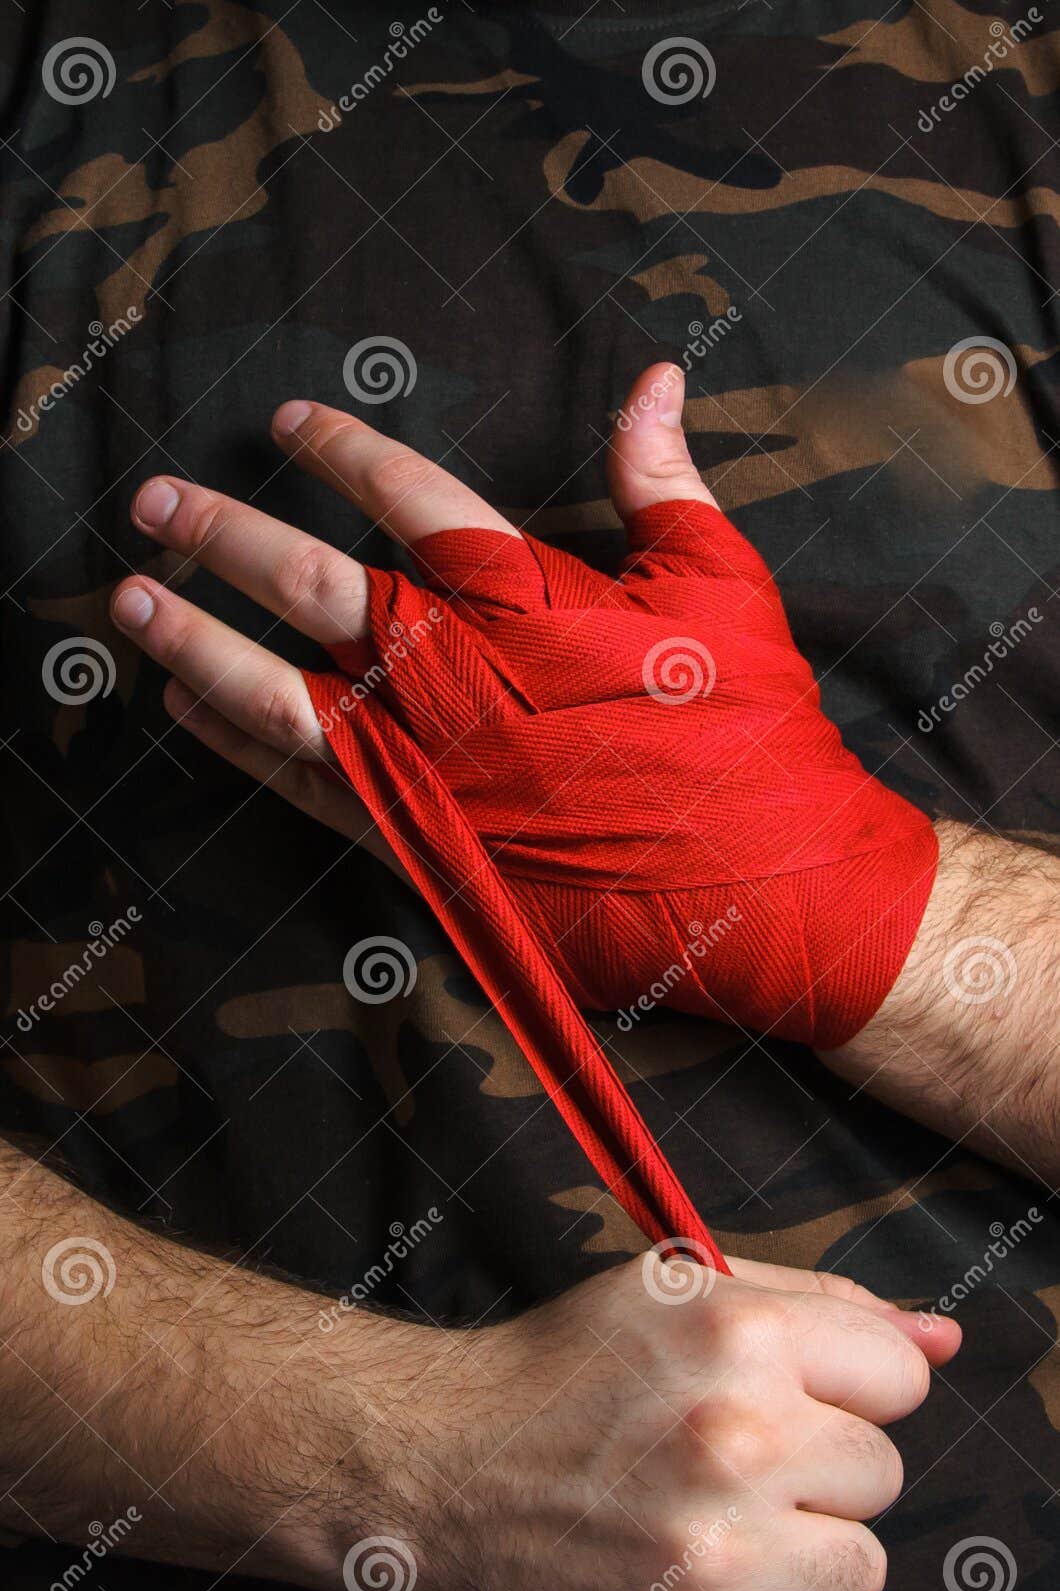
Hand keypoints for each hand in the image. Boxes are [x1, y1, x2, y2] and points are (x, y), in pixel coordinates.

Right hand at [0, 1142, 958, 1590]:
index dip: (844, 1381)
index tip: (789, 1390)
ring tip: (714, 1509)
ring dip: (804, 1537)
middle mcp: (739, 1432)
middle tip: (725, 1448)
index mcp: (735, 1329)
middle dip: (819, 1458)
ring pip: (863, 1555)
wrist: (436, 1469)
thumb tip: (942, 1339)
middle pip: (883, 1466)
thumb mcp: (676, 1292)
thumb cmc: (558, 1368)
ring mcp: (723, 1542)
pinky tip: (699, 1558)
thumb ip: (819, 1303)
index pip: (898, 1372)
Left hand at [111, 364, 935, 1054]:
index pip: (412, 498)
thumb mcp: (722, 586)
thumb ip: (664, 480)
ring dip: (198, 642)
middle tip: (155, 504)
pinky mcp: (420, 840)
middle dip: (226, 538)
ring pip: (279, 692)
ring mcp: (427, 765)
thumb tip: (654, 377)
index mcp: (526, 599)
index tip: (290, 420)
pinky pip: (306, 787)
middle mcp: (456, 676)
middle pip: (313, 588)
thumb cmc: (750, 730)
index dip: (344, 450)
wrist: (763, 883)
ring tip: (131, 603)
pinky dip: (241, 747)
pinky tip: (190, 712)